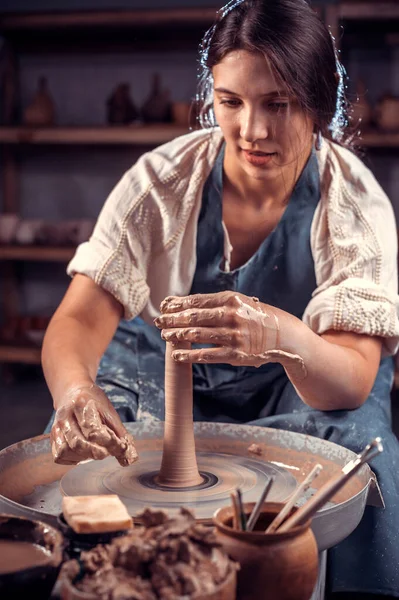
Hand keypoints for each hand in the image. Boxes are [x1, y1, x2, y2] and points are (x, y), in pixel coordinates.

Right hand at [50, 384, 137, 466]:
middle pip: (78, 443)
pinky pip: (59, 455)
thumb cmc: (93, 402)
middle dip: (95, 452)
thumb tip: (130, 458)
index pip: (94, 430)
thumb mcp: (110, 412)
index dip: (108, 442)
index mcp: (82, 404)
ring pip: (65, 450)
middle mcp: (65, 416)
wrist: (72, 391)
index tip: (120, 447)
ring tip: (95, 452)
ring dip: (83, 457)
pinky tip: (83, 455)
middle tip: (106, 453)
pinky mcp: (53, 436)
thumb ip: (120, 434)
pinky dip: (73, 459)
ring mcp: (57, 426)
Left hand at [155, 291, 280, 366]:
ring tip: (164, 336)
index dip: (177, 304)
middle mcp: (231, 316)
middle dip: (173, 320)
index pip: (197, 301)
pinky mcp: (236, 354)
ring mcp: (234, 336)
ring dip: (177, 336)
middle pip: (194, 317)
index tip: (164, 307)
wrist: (282, 335)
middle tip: (159, 322)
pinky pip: (207, 355)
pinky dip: (189, 356)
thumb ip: (214, 303)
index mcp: (230, 299)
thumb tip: (183, 303)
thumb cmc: (255, 316)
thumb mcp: (239, 302)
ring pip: (197, 335)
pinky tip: (177, 355)